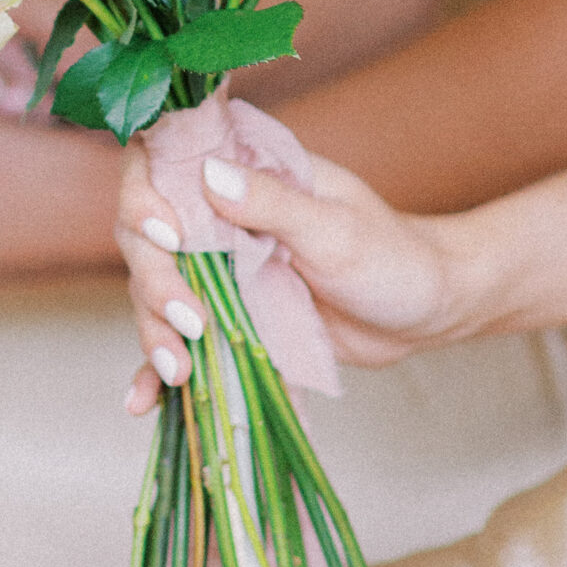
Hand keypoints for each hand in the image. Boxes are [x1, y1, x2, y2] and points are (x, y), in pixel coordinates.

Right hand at [116, 138, 466, 411]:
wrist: (423, 312)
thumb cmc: (391, 256)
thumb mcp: (336, 230)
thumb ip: (274, 204)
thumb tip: (210, 175)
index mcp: (246, 173)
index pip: (164, 163)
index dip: (145, 195)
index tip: (167, 236)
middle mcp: (221, 217)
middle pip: (147, 236)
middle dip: (155, 280)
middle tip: (189, 322)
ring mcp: (220, 271)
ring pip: (155, 291)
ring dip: (154, 330)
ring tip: (178, 371)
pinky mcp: (227, 318)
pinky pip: (180, 340)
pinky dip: (156, 371)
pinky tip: (143, 402)